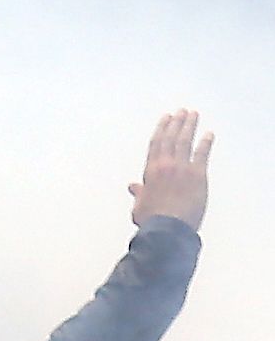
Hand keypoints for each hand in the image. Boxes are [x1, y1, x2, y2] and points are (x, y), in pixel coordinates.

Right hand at [131, 107, 212, 229]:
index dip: (162, 129)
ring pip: (185, 141)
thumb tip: (133, 187)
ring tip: (193, 115)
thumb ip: (139, 193)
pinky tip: (208, 134)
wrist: (168, 228)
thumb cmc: (152, 221)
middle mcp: (166, 166)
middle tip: (181, 112)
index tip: (166, 119)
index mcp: (151, 172)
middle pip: (171, 138)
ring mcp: (182, 168)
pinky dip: (205, 142)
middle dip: (176, 123)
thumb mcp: (140, 207)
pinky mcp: (197, 174)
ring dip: (189, 126)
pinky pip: (201, 154)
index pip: (156, 144)